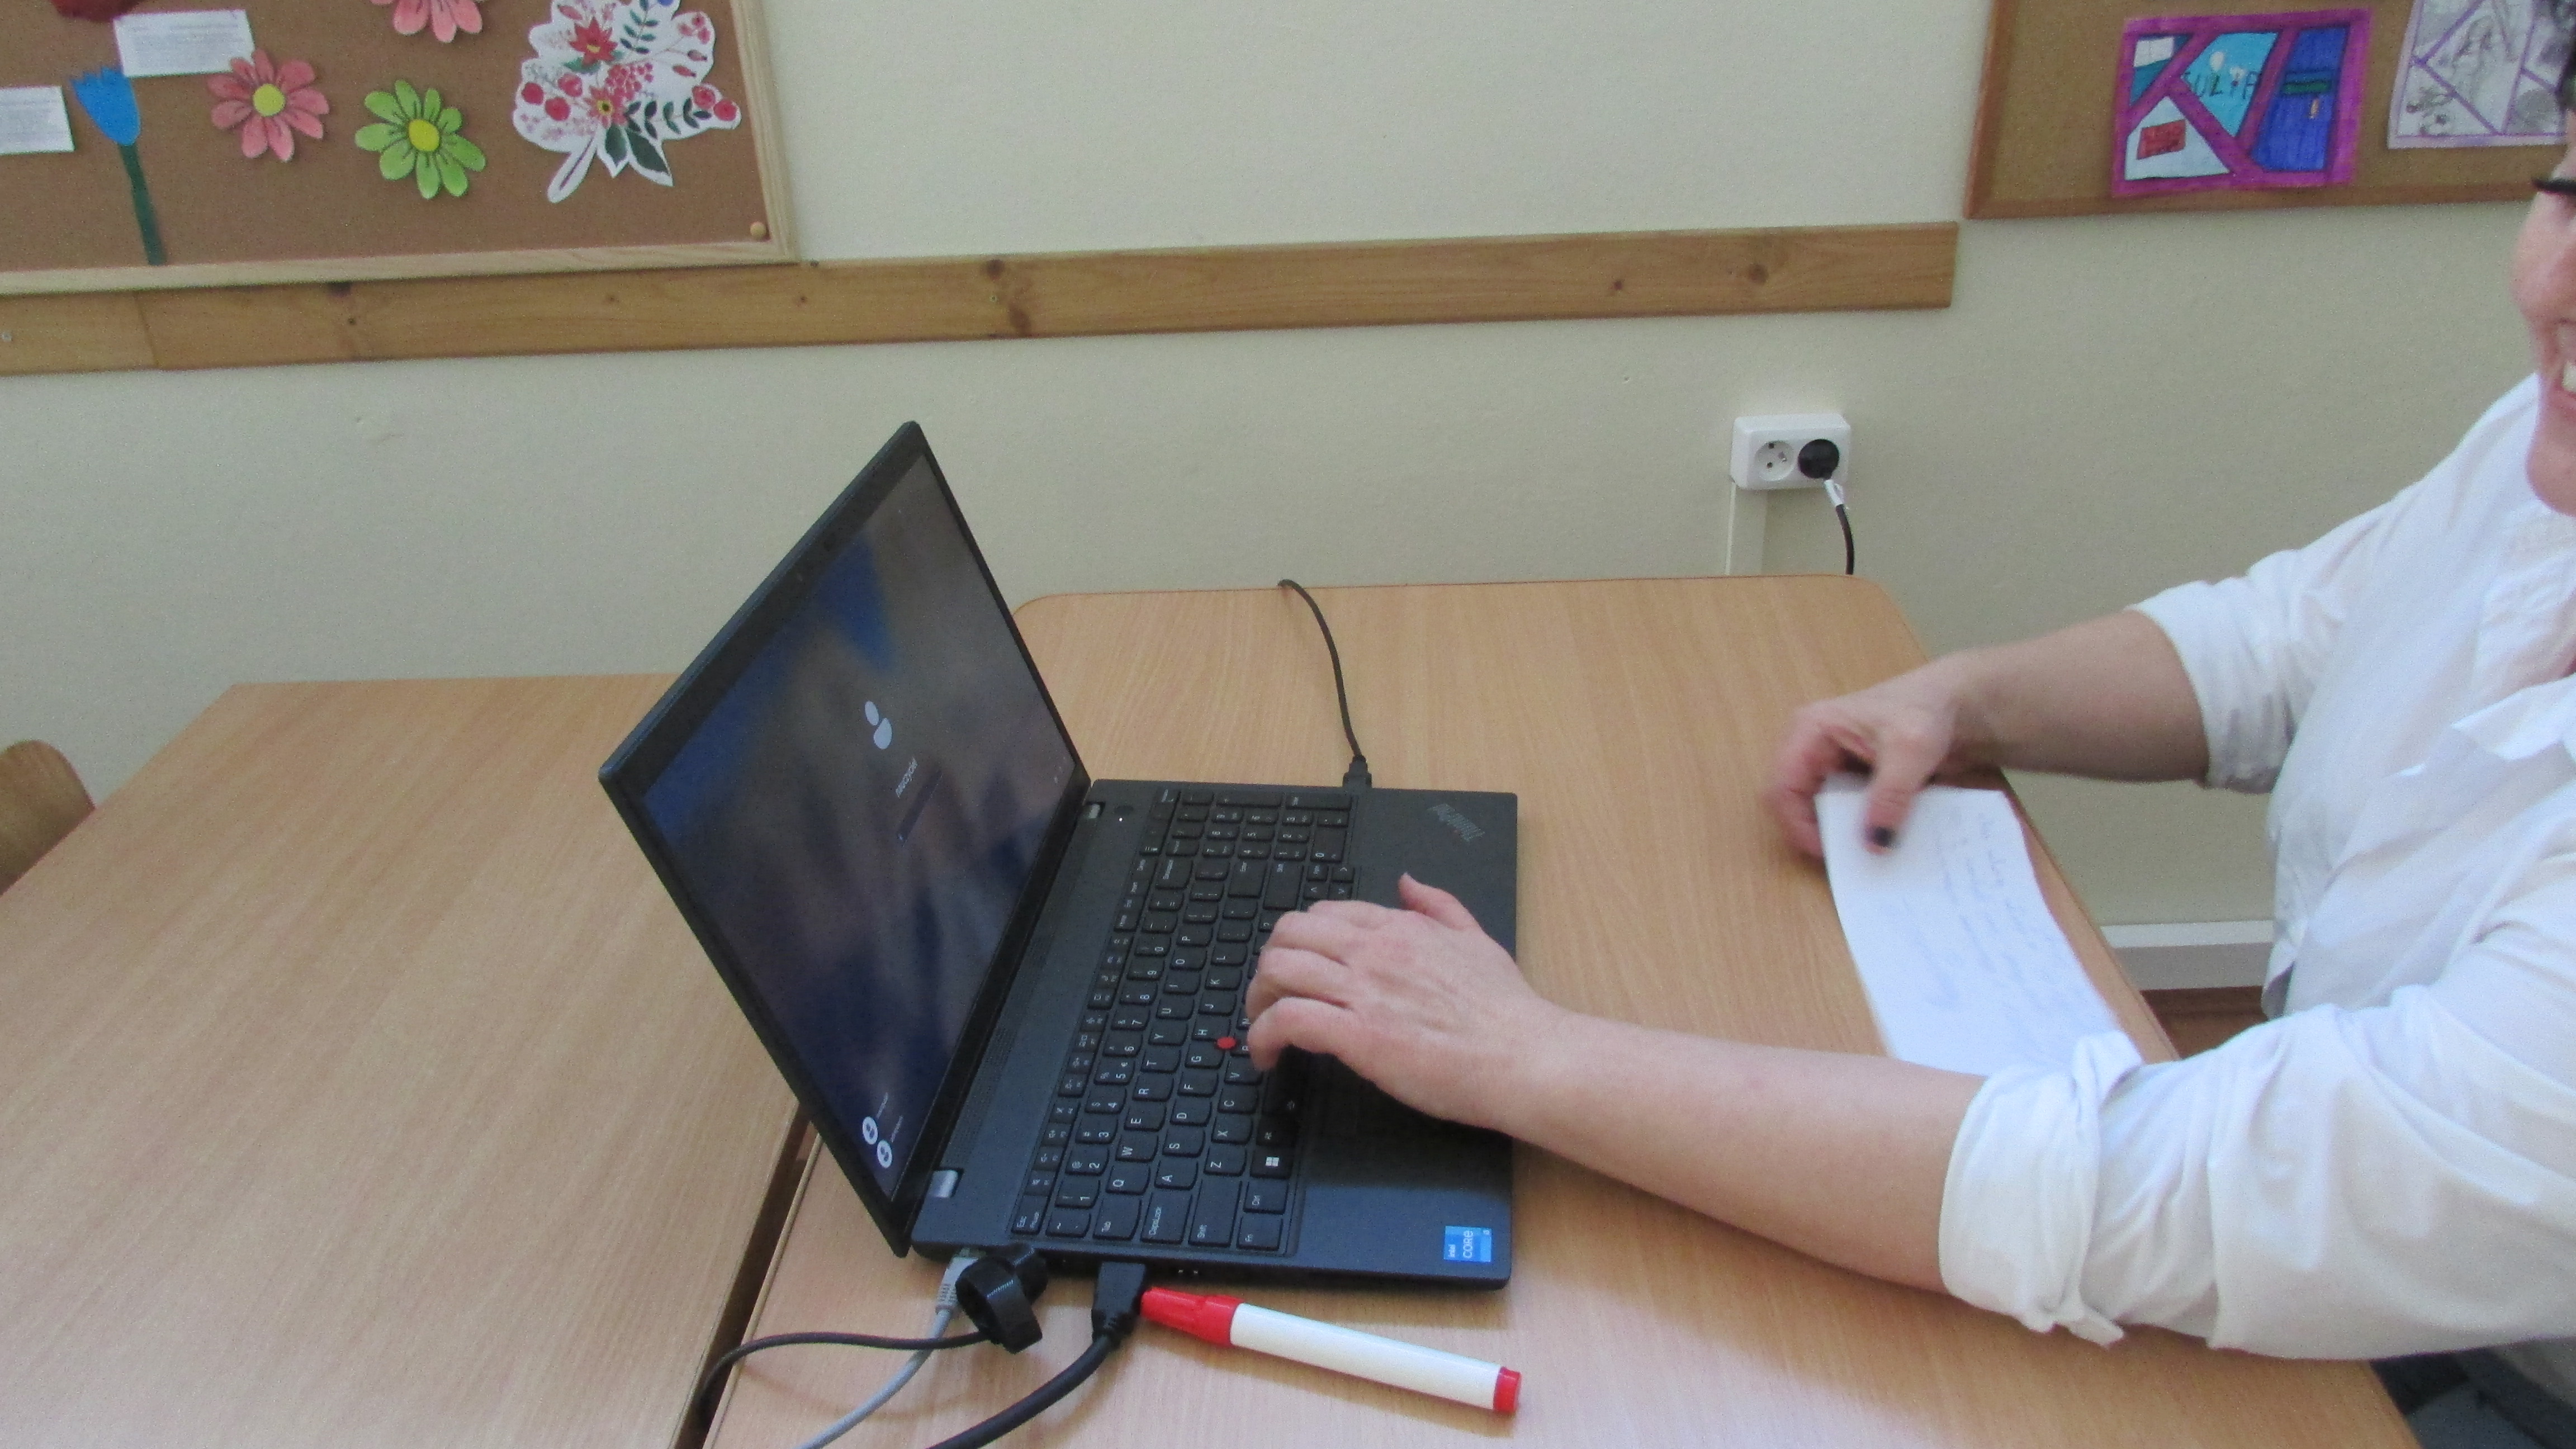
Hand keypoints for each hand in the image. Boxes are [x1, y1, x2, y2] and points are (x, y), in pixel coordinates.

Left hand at [1246, 875, 1558, 1130]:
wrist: (1527, 1057)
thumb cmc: (1507, 1011)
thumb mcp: (1477, 939)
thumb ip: (1440, 906)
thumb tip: (1408, 880)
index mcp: (1401, 928)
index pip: (1326, 914)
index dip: (1301, 942)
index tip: (1299, 971)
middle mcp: (1375, 951)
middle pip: (1289, 934)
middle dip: (1268, 965)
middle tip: (1269, 998)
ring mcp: (1365, 990)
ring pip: (1278, 970)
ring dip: (1257, 1000)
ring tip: (1262, 1028)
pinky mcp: (1359, 1035)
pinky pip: (1287, 1020)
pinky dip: (1263, 1037)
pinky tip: (1267, 1056)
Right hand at [1765, 659, 1982, 859]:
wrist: (1955, 702)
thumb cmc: (1925, 710)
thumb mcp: (1911, 750)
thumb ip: (1891, 796)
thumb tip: (1875, 845)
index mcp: (1809, 731)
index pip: (1783, 787)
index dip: (1798, 825)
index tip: (1828, 853)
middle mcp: (1810, 748)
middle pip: (1794, 803)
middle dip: (1817, 831)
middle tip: (1847, 858)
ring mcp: (1828, 765)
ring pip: (1817, 811)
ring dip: (1838, 833)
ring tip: (1866, 852)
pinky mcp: (1848, 779)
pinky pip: (1841, 811)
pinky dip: (1855, 828)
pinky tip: (1878, 839)